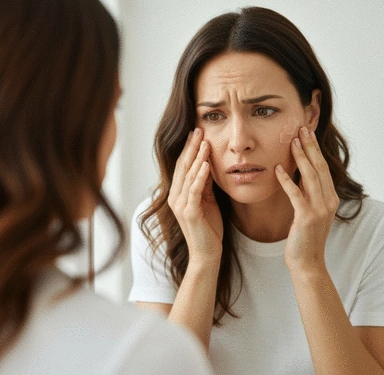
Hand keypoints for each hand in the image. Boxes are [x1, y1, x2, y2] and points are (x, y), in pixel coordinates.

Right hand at [168, 128, 222, 261]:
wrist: (207, 253)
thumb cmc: (208, 227)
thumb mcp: (207, 201)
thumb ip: (205, 184)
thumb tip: (207, 164)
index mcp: (178, 194)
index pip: (182, 167)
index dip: (189, 149)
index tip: (196, 134)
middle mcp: (175, 197)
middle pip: (183, 167)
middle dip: (191, 148)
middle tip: (198, 130)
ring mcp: (180, 205)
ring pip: (188, 176)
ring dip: (197, 157)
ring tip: (204, 142)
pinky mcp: (189, 212)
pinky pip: (195, 190)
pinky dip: (200, 176)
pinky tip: (206, 164)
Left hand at [275, 127, 339, 271]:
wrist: (307, 262)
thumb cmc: (305, 237)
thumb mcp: (310, 212)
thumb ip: (308, 193)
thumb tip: (299, 174)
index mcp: (330, 198)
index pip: (322, 168)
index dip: (314, 150)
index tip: (306, 134)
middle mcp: (328, 201)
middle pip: (319, 167)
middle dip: (310, 146)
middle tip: (301, 129)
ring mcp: (319, 209)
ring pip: (310, 176)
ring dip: (301, 157)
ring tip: (292, 141)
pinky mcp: (306, 217)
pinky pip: (295, 193)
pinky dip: (286, 180)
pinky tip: (277, 168)